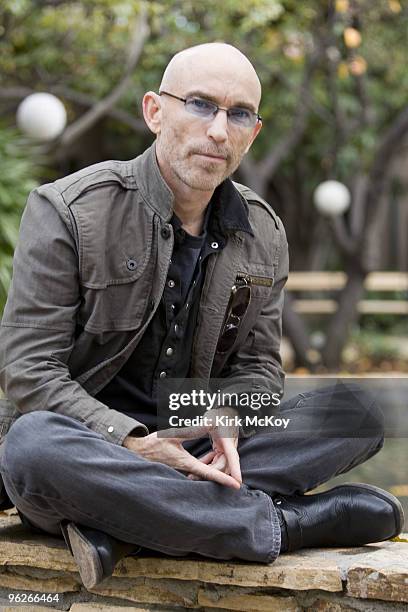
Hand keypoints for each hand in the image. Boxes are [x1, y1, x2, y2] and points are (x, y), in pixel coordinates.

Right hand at [123, 423, 240, 488]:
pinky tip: (209, 455)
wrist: (137, 451)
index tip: (235, 485)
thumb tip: (209, 423)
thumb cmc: (151, 444)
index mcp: (184, 463)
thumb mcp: (171, 434)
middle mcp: (185, 470)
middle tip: (231, 459)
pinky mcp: (182, 470)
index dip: (223, 479)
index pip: (207, 473)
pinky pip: (200, 471)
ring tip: (221, 451)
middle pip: (210, 474)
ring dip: (215, 464)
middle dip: (222, 468)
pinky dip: (207, 464)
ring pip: (205, 472)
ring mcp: (184, 472)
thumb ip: (191, 429)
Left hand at [187, 407, 241, 486]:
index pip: (232, 456)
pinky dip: (209, 464)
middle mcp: (230, 447)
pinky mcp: (223, 450)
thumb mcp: (210, 418)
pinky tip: (201, 464)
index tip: (238, 482)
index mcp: (228, 440)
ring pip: (221, 466)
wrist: (224, 411)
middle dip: (212, 474)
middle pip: (224, 465)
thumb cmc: (218, 414)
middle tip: (192, 476)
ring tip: (193, 473)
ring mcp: (227, 449)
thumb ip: (205, 424)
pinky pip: (217, 462)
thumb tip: (206, 423)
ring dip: (209, 470)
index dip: (235, 469)